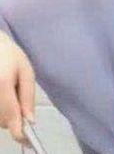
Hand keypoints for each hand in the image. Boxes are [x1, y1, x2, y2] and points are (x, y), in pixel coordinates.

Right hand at [0, 31, 35, 147]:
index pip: (11, 116)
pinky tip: (1, 92)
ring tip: (7, 90)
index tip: (28, 140)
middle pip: (3, 121)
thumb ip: (28, 96)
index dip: (20, 132)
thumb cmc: (9, 55)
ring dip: (6, 113)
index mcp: (2, 84)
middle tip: (17, 95)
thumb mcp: (25, 71)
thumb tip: (30, 120)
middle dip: (15, 117)